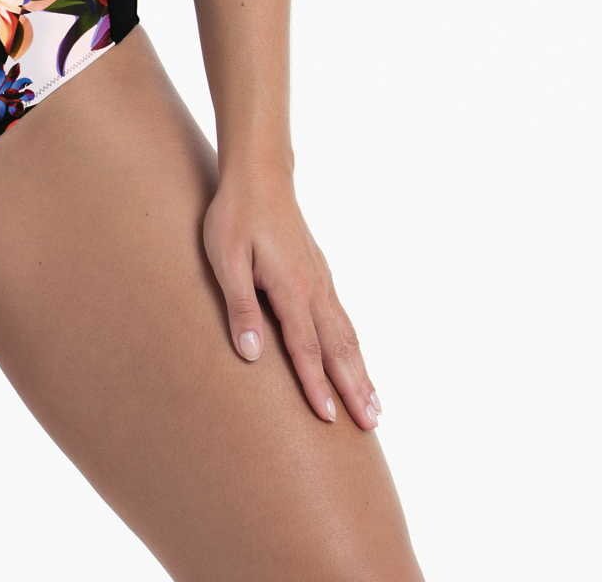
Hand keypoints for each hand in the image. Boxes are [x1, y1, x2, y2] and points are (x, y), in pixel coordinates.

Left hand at [202, 162, 381, 430]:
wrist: (259, 174)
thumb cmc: (235, 215)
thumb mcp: (226, 258)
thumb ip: (241, 305)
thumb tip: (251, 354)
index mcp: (291, 288)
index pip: (305, 347)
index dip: (316, 385)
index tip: (330, 420)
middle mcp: (313, 288)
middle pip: (337, 347)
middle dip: (353, 388)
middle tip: (371, 426)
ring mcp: (320, 279)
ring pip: (346, 334)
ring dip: (360, 372)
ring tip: (375, 406)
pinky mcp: (319, 272)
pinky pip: (342, 317)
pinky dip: (354, 345)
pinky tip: (357, 357)